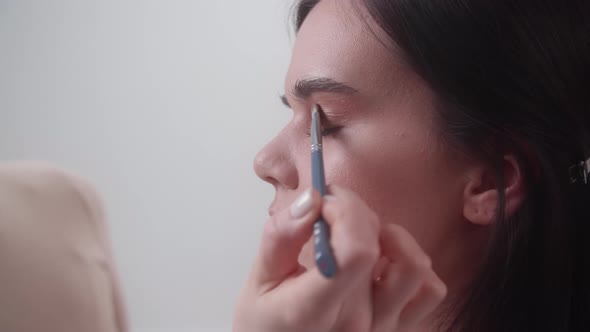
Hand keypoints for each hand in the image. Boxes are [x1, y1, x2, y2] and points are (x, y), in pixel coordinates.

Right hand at [233, 185, 445, 331]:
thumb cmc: (268, 322)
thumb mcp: (259, 279)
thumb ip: (281, 236)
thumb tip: (312, 198)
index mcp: (315, 310)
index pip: (357, 252)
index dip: (345, 212)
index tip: (323, 202)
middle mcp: (356, 322)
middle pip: (376, 245)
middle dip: (351, 212)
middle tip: (327, 211)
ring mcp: (382, 328)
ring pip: (413, 264)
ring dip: (388, 236)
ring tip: (358, 236)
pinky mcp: (398, 327)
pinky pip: (429, 290)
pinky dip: (411, 265)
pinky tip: (380, 262)